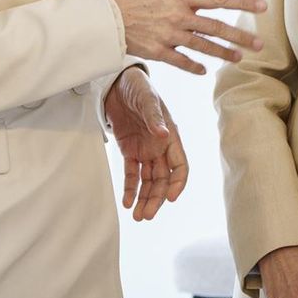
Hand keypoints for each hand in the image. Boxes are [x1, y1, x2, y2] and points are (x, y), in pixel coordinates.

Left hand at [103, 67, 186, 219]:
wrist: (117, 81)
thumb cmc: (138, 86)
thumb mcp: (147, 99)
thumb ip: (155, 118)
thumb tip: (163, 135)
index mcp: (171, 136)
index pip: (180, 165)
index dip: (177, 182)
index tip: (170, 197)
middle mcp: (160, 146)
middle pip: (163, 179)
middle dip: (157, 198)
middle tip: (146, 216)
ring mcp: (145, 150)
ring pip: (148, 181)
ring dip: (144, 198)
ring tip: (138, 216)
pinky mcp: (129, 150)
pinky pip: (131, 174)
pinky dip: (130, 188)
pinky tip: (127, 203)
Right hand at [108, 0, 266, 73]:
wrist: (101, 15)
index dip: (242, 2)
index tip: (262, 6)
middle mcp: (179, 16)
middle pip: (217, 26)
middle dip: (240, 35)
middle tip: (260, 44)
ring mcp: (169, 35)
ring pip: (203, 46)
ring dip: (223, 53)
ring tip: (239, 58)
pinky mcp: (158, 51)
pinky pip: (181, 61)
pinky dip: (194, 67)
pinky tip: (205, 71)